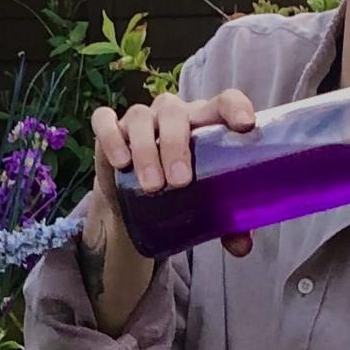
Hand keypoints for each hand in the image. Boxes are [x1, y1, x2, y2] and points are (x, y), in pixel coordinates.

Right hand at [89, 86, 261, 262]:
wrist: (140, 201)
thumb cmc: (185, 192)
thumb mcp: (208, 207)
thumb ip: (229, 224)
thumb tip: (241, 247)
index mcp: (206, 123)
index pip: (223, 102)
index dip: (234, 107)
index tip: (244, 125)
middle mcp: (174, 114)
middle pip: (175, 114)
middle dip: (177, 146)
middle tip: (181, 182)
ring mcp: (141, 119)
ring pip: (141, 118)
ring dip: (146, 150)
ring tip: (152, 186)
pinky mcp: (111, 129)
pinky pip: (105, 121)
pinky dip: (111, 138)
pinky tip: (120, 162)